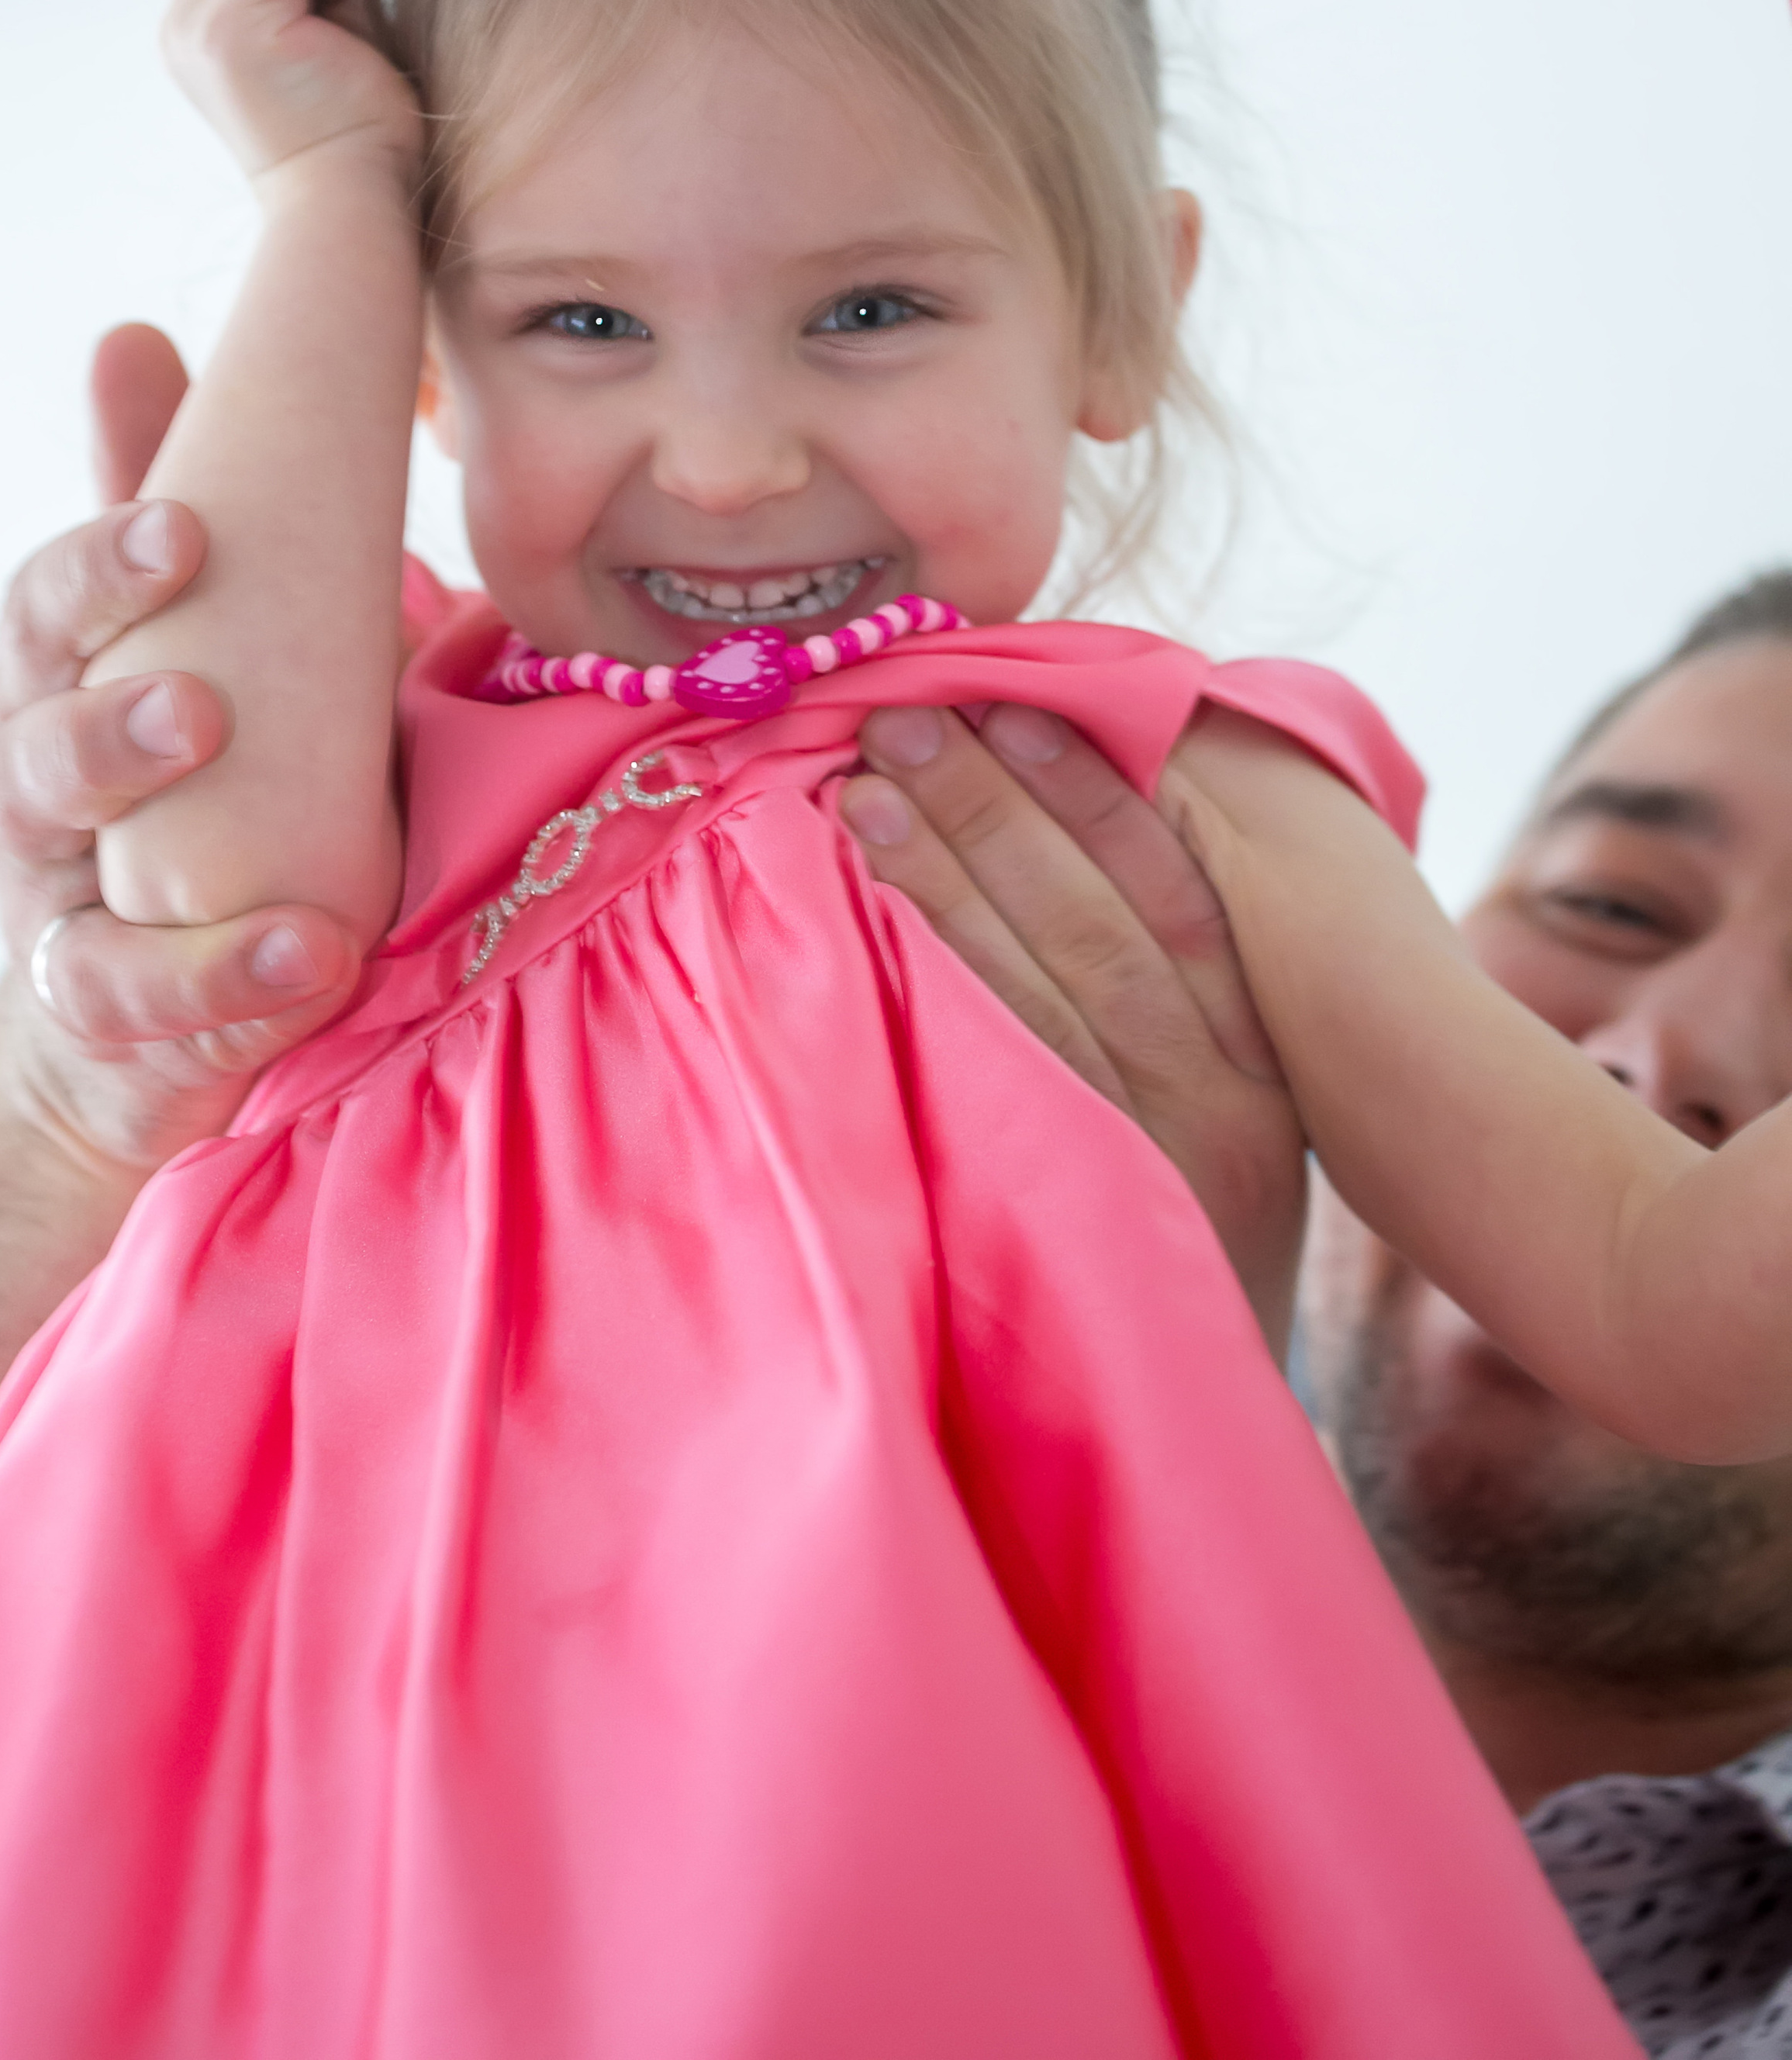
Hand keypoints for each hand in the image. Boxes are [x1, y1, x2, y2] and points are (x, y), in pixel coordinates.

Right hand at [0, 324, 365, 1170]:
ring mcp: (57, 909)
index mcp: (60, 686)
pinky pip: (141, 1003)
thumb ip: (157, 508)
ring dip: (152, 859)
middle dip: (106, 714)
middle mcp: (36, 791)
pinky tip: (310, 955)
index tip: (182, 527)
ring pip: (63, 876)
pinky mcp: (110, 1015)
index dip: (103, 567)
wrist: (131, 1009)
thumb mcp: (180, 642)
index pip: (52, 610)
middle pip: (34, 737)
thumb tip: (129, 331)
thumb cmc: (179, 788)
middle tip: (192, 699)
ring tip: (249, 839)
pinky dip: (223, 981)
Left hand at [841, 704, 1306, 1353]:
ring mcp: (1157, 1166)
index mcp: (1265, 1059)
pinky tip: (870, 926)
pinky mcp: (1088, 1221)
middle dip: (999, 812)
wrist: (1205, 1427)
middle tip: (905, 717)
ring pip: (1046, 991)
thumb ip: (1181, 1004)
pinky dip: (940, 994)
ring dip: (951, 881)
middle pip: (1100, 924)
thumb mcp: (1228, 1126)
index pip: (1180, 894)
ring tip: (867, 791)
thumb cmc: (1198, 1246)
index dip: (1097, 793)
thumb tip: (1083, 839)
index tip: (1018, 706)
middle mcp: (1228, 1105)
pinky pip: (1007, 1084)